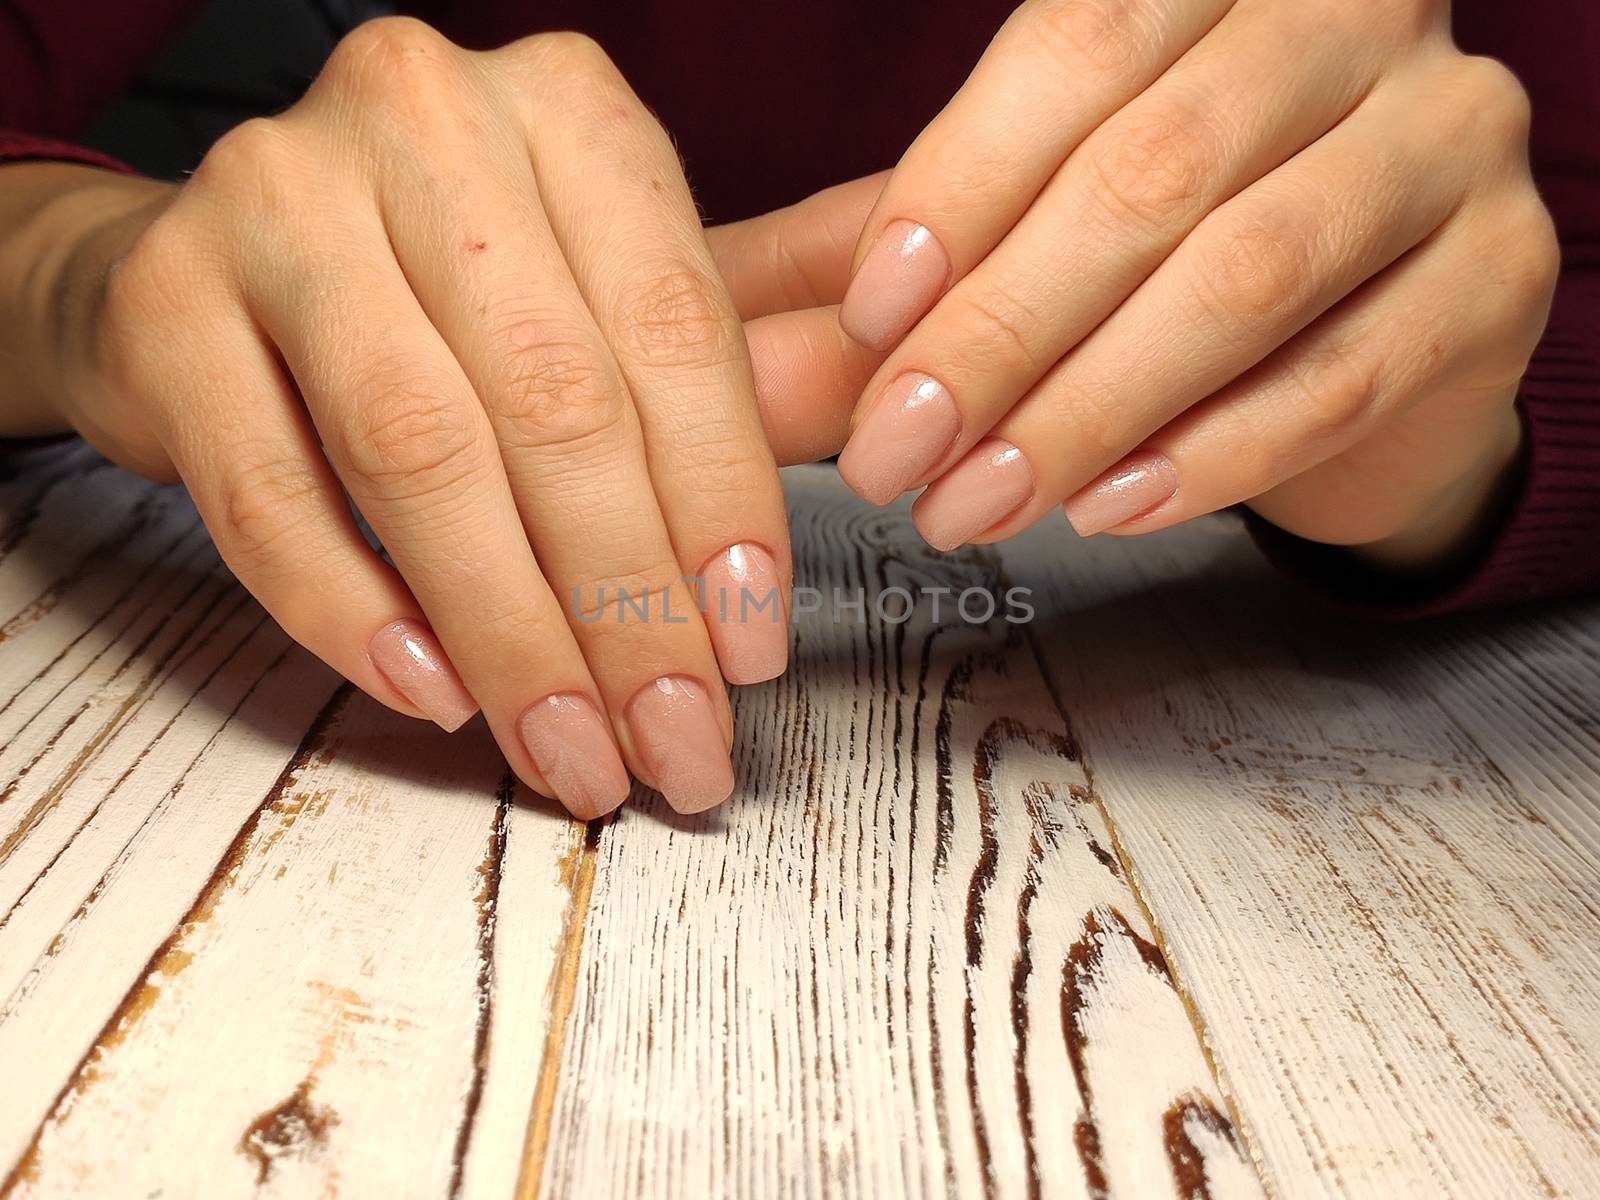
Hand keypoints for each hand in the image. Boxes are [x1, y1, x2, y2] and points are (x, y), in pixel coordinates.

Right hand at [1, 19, 847, 818]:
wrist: (223, 275)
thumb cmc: (455, 298)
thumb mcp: (619, 297)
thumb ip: (764, 341)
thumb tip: (912, 402)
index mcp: (567, 111)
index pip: (676, 330)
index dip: (723, 509)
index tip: (752, 653)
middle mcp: (421, 119)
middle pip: (557, 405)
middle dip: (630, 608)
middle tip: (676, 743)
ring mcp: (274, 199)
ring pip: (423, 454)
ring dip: (514, 635)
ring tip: (574, 751)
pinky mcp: (163, 299)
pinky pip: (271, 493)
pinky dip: (357, 612)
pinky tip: (437, 694)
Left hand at [827, 0, 1556, 568]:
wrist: (1365, 328)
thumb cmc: (1165, 252)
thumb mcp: (1013, 223)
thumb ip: (873, 260)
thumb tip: (710, 348)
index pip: (1082, 45)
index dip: (960, 187)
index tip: (869, 320)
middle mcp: (1356, 22)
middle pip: (1156, 171)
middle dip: (1001, 330)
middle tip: (897, 452)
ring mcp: (1448, 143)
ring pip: (1248, 278)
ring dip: (1084, 408)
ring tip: (972, 501)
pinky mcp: (1497, 281)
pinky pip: (1340, 377)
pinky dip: (1204, 456)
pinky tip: (1104, 507)